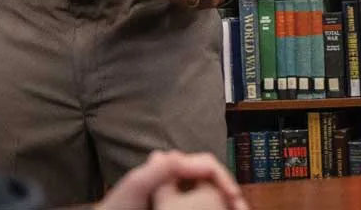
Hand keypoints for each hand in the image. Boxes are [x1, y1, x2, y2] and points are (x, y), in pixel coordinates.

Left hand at [95, 150, 247, 209]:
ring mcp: (177, 188)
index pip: (208, 164)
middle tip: (242, 209)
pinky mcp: (175, 201)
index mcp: (171, 164)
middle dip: (230, 191)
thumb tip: (181, 156)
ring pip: (210, 191)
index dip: (225, 179)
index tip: (235, 199)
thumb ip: (158, 169)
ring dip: (225, 201)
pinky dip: (214, 205)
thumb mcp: (137, 185)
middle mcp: (176, 172)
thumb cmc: (118, 205)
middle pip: (213, 177)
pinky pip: (201, 199)